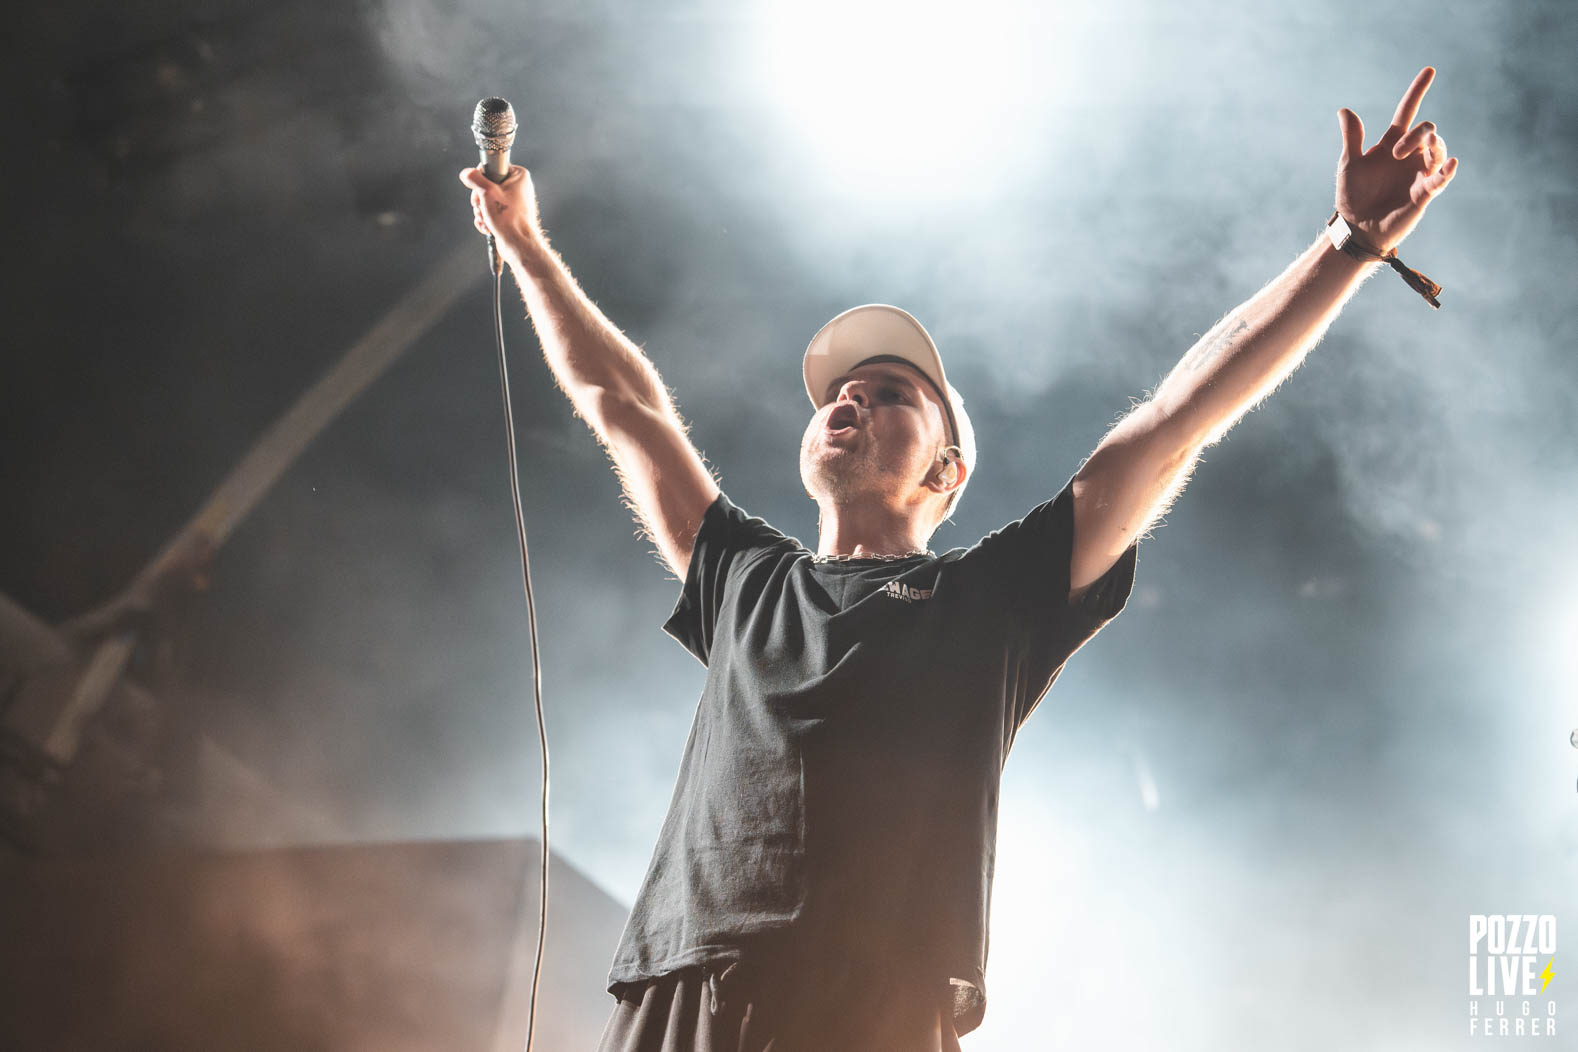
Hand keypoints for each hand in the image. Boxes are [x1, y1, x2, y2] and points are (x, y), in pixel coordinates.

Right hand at [458, 164, 543, 261]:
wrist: (519, 244)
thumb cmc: (509, 219)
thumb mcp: (487, 193)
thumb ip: (474, 179)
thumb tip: (466, 173)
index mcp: (518, 175)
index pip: (490, 167)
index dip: (481, 180)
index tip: (481, 192)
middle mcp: (517, 186)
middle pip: (486, 184)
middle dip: (479, 199)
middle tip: (482, 207)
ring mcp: (513, 200)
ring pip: (486, 199)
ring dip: (481, 211)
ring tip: (486, 219)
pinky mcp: (508, 213)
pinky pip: (490, 210)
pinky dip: (485, 219)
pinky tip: (487, 227)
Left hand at [1335, 67, 1459, 253]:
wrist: (1357, 228)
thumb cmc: (1352, 197)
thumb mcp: (1349, 165)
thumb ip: (1352, 138)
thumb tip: (1345, 110)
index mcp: (1391, 144)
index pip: (1408, 111)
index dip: (1418, 91)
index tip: (1429, 70)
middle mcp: (1409, 155)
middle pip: (1426, 130)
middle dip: (1416, 134)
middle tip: (1396, 153)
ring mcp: (1419, 172)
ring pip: (1438, 148)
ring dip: (1428, 147)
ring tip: (1411, 154)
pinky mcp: (1425, 191)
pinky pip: (1442, 177)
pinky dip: (1446, 170)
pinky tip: (1448, 163)